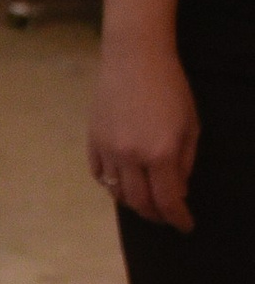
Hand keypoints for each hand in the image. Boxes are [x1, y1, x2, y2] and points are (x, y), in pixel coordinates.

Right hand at [89, 40, 197, 229]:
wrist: (134, 58)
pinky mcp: (93, 141)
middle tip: (167, 216)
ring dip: (134, 203)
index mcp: (160, 152)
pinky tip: (124, 183)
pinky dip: (112, 186)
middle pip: (140, 203)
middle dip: (156, 215)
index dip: (178, 218)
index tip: (185, 225)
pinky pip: (99, 175)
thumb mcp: (190, 125)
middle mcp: (131, 156)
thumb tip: (178, 191)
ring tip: (146, 201)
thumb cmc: (170, 87)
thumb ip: (185, 162)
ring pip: (117, 193)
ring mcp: (108, 150)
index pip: (168, 200)